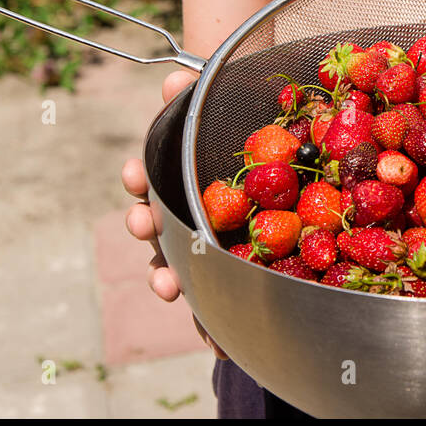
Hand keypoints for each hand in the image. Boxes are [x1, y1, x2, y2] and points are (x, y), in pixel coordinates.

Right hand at [120, 68, 226, 358]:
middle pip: (162, 226)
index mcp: (187, 176)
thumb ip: (201, 95)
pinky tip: (216, 344)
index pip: (154, 181)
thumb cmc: (254, 131)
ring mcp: (216, 247)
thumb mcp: (232, 108)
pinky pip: (226, 302)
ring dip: (169, 277)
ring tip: (167, 285)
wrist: (292, 148)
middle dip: (149, 227)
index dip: (141, 180)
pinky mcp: (246, 276)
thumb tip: (174, 81)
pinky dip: (214, 325)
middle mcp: (194, 214)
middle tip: (143, 224)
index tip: (133, 175)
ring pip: (184, 267)